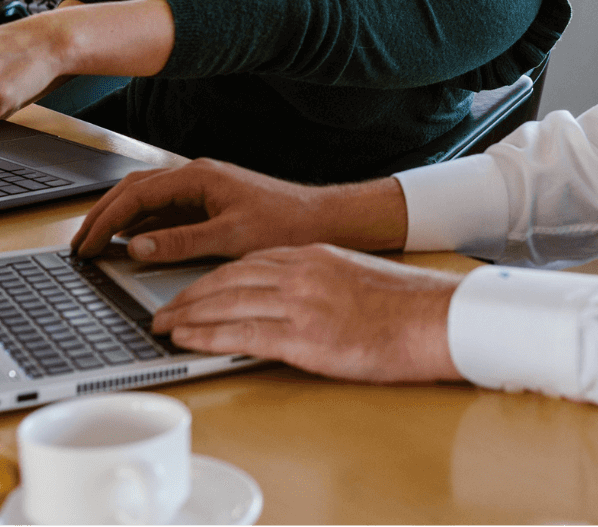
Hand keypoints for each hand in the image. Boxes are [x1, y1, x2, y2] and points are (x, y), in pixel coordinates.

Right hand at [70, 159, 407, 260]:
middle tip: (80, 245)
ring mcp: (201, 188)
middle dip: (102, 216)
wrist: (320, 219)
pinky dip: (140, 224)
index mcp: (197, 177)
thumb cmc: (284, 223)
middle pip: (133, 190)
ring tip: (96, 243)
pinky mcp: (208, 202)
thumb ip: (181, 241)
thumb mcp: (230, 237)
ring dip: (119, 218)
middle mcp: (195, 176)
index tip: (85, 245)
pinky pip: (163, 209)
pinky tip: (131, 243)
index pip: (135, 194)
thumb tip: (136, 246)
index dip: (105, 220)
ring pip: (146, 197)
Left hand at [156, 244, 462, 383]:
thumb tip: (295, 297)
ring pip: (226, 303)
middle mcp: (300, 273)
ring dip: (187, 315)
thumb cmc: (405, 306)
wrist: (435, 318)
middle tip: (162, 310)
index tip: (192, 290)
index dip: (212, 278)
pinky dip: (207, 336)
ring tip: (162, 327)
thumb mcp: (355, 277)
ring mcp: (300, 304)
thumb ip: (320, 280)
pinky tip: (186, 340)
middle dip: (189, 295)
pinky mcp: (304, 337)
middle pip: (228, 279)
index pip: (248, 263)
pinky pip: (241, 334)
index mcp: (313, 256)